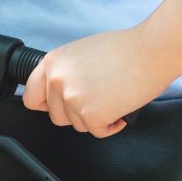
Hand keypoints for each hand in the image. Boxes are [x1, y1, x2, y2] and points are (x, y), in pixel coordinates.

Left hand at [22, 27, 171, 138]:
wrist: (150, 51)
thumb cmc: (124, 49)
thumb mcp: (81, 52)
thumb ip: (64, 71)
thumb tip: (57, 91)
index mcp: (52, 62)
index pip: (31, 96)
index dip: (46, 104)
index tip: (58, 105)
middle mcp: (57, 80)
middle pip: (56, 116)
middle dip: (77, 112)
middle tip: (98, 96)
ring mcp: (72, 98)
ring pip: (78, 125)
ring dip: (95, 116)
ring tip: (112, 95)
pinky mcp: (90, 115)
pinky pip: (98, 131)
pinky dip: (111, 124)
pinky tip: (120, 105)